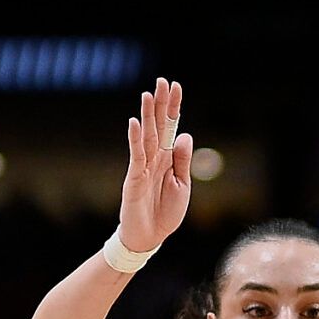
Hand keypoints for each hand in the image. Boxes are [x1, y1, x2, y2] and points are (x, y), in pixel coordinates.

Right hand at [116, 77, 192, 254]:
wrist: (150, 238)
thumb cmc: (166, 213)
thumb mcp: (182, 186)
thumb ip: (182, 161)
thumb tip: (185, 134)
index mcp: (168, 159)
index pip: (171, 128)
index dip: (174, 108)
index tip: (176, 86)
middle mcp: (155, 158)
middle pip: (158, 126)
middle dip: (161, 104)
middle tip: (162, 81)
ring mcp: (143, 166)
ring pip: (147, 136)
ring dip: (148, 115)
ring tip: (148, 94)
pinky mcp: (134, 178)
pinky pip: (136, 156)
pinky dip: (135, 139)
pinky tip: (135, 123)